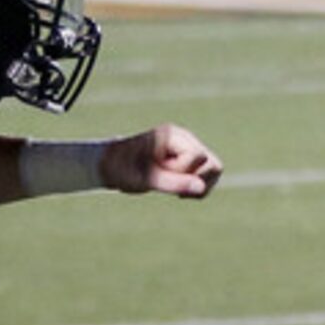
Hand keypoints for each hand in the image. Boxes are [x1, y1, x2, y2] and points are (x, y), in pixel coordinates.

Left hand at [101, 124, 222, 198]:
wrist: (110, 164)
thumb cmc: (123, 169)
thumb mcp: (146, 179)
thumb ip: (174, 183)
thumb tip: (201, 187)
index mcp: (173, 136)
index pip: (199, 157)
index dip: (183, 172)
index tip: (160, 172)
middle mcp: (185, 139)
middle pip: (214, 164)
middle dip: (196, 181)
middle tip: (171, 185)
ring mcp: (188, 148)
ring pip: (214, 171)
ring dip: (198, 186)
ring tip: (174, 189)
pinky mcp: (188, 158)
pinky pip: (208, 175)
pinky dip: (196, 187)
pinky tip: (178, 188)